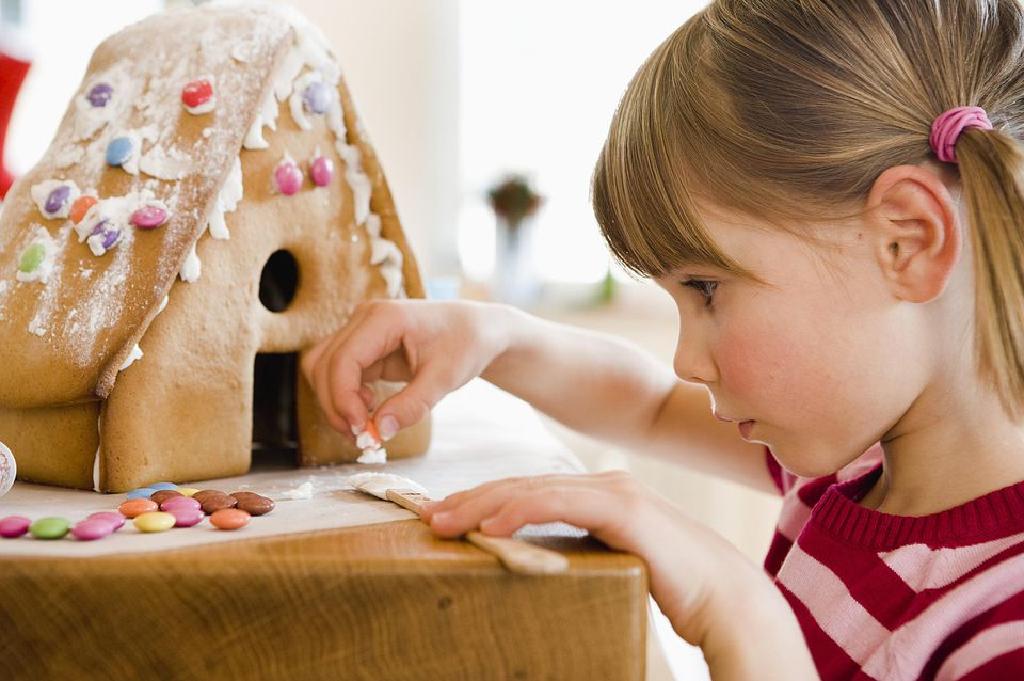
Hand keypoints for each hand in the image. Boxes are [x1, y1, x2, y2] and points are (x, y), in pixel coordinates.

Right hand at [301, 299, 510, 441]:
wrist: (478, 330)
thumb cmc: (466, 344)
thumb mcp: (445, 378)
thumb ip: (413, 405)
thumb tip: (380, 431)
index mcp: (384, 318)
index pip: (343, 360)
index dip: (343, 399)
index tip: (361, 430)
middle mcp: (364, 318)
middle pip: (323, 365)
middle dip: (336, 405)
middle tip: (362, 437)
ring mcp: (360, 329)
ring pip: (323, 368)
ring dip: (335, 401)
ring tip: (365, 426)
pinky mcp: (363, 345)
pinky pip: (338, 372)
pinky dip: (344, 396)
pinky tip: (369, 411)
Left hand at [419, 470, 769, 647]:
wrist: (725, 598)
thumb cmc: (672, 588)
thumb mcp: (612, 564)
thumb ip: (579, 554)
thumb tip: (537, 565)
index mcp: (600, 495)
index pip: (529, 491)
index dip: (483, 500)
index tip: (445, 515)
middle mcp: (604, 484)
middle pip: (522, 485)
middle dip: (471, 499)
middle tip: (428, 515)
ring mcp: (614, 491)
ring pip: (533, 490)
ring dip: (483, 504)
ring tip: (445, 521)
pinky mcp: (623, 509)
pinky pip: (559, 504)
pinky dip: (521, 511)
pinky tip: (490, 526)